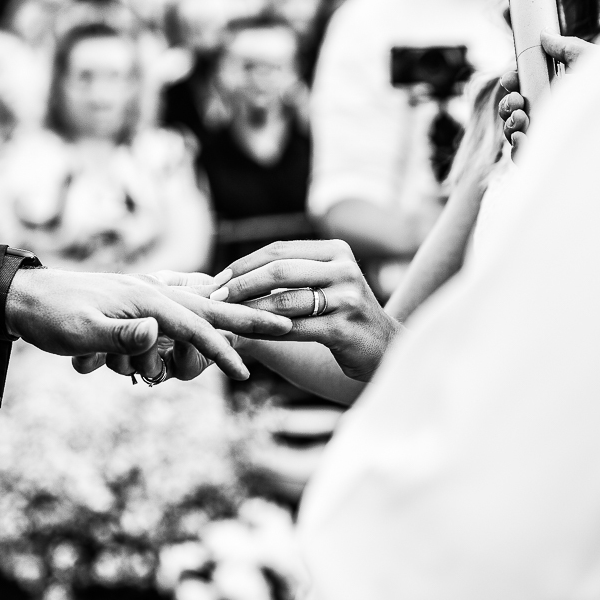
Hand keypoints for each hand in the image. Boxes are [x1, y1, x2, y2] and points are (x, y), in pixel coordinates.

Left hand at [5, 269, 291, 380]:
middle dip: (248, 319)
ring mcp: (146, 298)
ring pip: (185, 324)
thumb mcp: (81, 332)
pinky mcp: (134, 306)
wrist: (22, 297)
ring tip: (104, 364)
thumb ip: (121, 335)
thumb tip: (157, 335)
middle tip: (287, 325)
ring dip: (163, 357)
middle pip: (213, 310)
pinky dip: (168, 342)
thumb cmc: (51, 316)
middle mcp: (154, 293)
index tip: (246, 373)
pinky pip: (165, 326)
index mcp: (148, 299)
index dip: (223, 351)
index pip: (199, 326)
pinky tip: (145, 350)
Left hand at [208, 240, 401, 380]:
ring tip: (226, 318)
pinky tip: (248, 336)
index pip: (280, 250)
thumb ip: (290, 276)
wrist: (385, 349)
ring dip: (248, 310)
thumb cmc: (344, 316)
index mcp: (336, 251)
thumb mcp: (324, 285)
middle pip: (279, 270)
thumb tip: (233, 277)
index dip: (244, 264)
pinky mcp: (344, 327)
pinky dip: (266, 331)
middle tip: (214, 298)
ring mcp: (347, 297)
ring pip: (284, 300)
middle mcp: (344, 268)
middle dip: (241, 284)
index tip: (217, 280)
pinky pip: (294, 328)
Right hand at [499, 31, 594, 148]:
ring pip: (515, 134)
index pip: (526, 88)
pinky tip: (521, 138)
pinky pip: (523, 158)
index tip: (511, 78)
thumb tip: (545, 36)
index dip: (513, 83)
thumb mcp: (593, 60)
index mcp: (559, 92)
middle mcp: (553, 116)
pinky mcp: (552, 160)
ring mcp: (551, 138)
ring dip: (509, 124)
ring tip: (521, 117)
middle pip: (515, 112)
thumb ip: (568, 48)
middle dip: (508, 104)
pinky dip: (516, 149)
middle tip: (518, 101)